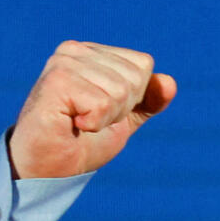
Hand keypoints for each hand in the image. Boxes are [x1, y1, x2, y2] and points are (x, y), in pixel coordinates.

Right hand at [7, 40, 176, 178]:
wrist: (50, 170)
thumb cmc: (82, 142)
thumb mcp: (125, 119)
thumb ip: (149, 100)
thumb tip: (169, 82)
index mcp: (91, 53)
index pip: (143, 65)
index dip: (134, 98)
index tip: (103, 111)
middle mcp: (75, 51)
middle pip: (135, 78)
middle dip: (121, 109)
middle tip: (90, 120)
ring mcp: (63, 63)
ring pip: (121, 91)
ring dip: (106, 118)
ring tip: (79, 122)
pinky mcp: (56, 82)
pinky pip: (103, 103)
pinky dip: (94, 123)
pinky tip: (72, 124)